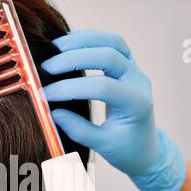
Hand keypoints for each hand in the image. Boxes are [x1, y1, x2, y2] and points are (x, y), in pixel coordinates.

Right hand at [42, 30, 185, 190]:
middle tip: (46, 67)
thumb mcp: (101, 145)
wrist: (146, 149)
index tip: (44, 95)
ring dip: (82, 41)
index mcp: (137, 104)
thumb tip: (52, 112)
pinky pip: (112, 44)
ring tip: (54, 48)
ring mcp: (136, 71)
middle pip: (109, 55)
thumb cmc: (126, 150)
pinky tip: (68, 46)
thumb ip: (78, 129)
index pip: (101, 87)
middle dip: (75, 58)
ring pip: (113, 42)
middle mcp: (139, 82)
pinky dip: (89, 40)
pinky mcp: (129, 66)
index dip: (70, 88)